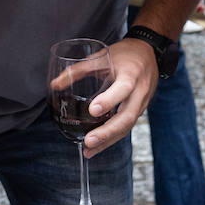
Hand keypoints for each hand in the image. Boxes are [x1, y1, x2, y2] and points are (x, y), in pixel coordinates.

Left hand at [81, 37, 157, 157]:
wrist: (149, 54)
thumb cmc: (125, 54)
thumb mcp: (103, 56)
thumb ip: (79, 70)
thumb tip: (55, 85)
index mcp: (131, 74)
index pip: (123, 89)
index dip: (109, 100)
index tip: (92, 110)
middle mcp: (140, 91)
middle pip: (127, 117)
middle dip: (108, 132)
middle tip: (88, 141)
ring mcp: (142, 103)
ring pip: (127, 126)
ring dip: (108, 140)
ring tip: (89, 150)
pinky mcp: (139, 111)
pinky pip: (127, 126)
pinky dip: (112, 137)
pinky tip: (97, 146)